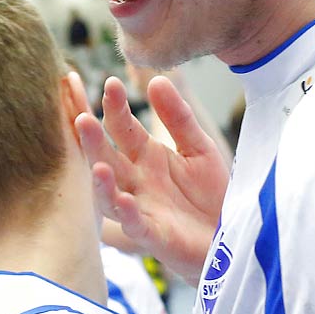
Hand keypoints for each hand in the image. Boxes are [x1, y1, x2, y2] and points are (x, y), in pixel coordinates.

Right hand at [72, 73, 229, 284]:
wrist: (231, 233)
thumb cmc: (211, 192)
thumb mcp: (198, 147)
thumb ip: (177, 117)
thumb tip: (157, 79)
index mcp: (145, 155)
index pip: (121, 126)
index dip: (113, 106)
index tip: (110, 82)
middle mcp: (135, 179)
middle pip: (106, 156)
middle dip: (93, 141)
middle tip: (83, 119)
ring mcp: (140, 207)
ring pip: (110, 193)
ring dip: (101, 180)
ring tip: (99, 165)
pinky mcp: (153, 235)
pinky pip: (134, 224)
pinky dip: (127, 213)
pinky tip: (124, 199)